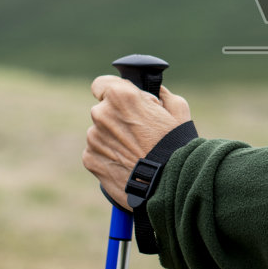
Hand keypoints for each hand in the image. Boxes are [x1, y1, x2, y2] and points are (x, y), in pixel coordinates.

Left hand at [83, 76, 193, 208]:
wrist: (168, 185)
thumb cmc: (176, 145)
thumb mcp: (178, 110)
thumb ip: (161, 94)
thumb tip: (155, 90)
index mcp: (121, 96)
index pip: (100, 84)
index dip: (111, 91)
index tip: (120, 102)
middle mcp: (101, 114)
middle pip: (102, 110)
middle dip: (116, 118)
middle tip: (137, 133)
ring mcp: (93, 137)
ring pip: (100, 133)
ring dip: (113, 139)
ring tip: (135, 153)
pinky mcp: (90, 159)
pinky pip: (96, 152)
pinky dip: (108, 156)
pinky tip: (127, 164)